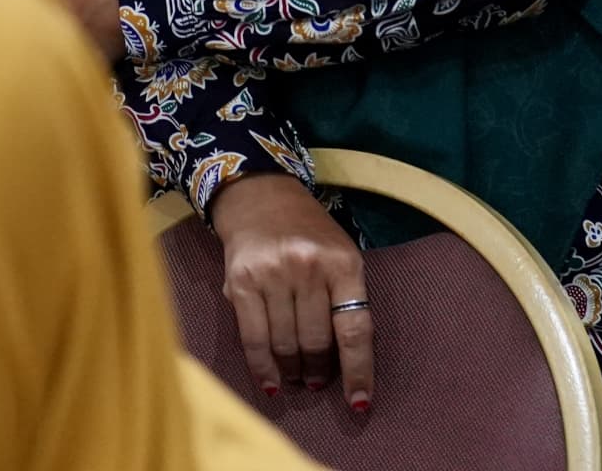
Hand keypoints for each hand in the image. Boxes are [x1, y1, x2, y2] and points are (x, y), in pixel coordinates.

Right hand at [210, 173, 376, 411]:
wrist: (261, 197)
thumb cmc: (308, 235)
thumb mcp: (339, 255)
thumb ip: (344, 300)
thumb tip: (344, 363)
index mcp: (344, 262)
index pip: (355, 329)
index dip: (358, 371)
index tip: (360, 403)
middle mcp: (309, 267)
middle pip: (316, 342)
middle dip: (317, 371)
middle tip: (316, 381)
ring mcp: (273, 274)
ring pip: (285, 344)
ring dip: (292, 371)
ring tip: (295, 377)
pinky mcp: (241, 282)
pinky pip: (253, 339)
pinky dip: (263, 368)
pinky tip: (271, 383)